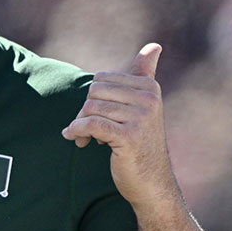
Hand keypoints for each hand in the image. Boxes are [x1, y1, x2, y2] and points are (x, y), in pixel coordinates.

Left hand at [62, 43, 177, 207]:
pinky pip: (91, 124)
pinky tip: (76, 139)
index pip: (102, 79)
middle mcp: (149, 99)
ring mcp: (141, 117)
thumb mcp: (145, 108)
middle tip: (86, 130)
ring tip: (84, 138)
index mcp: (150, 87)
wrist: (152, 185)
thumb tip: (155, 45)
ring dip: (80, 124)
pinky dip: (77, 131)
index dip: (92, 99)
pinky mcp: (129, 136)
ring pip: (91, 108)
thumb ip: (146, 75)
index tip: (95, 117)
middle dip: (84, 111)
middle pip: (94, 91)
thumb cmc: (142, 146)